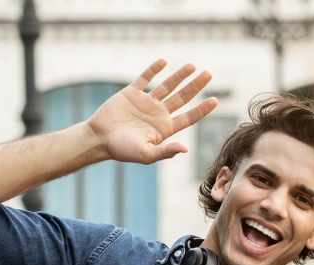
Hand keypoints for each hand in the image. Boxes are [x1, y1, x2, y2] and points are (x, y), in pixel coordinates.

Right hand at [87, 59, 218, 164]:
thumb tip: (185, 149)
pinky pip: (144, 78)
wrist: (98, 139)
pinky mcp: (131, 93)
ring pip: (166, 86)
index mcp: (165, 128)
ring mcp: (146, 102)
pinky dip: (153, 70)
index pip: (189, 117)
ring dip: (179, 76)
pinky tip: (164, 61)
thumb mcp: (146, 154)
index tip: (215, 100)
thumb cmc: (122, 150)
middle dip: (196, 85)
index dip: (202, 109)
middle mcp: (158, 113)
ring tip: (192, 65)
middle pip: (182, 97)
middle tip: (209, 74)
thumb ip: (165, 151)